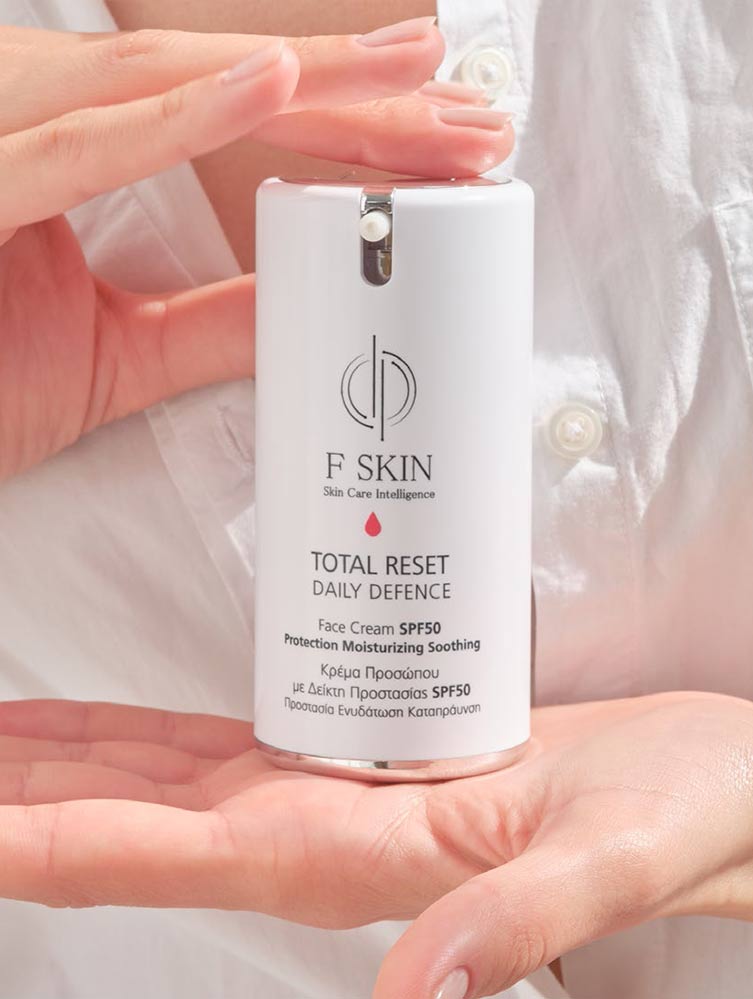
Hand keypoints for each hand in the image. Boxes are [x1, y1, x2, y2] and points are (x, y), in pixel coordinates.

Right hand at [0, 20, 512, 479]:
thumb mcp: (117, 350)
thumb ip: (210, 323)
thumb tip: (309, 307)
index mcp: (78, 145)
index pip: (237, 123)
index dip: (345, 127)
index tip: (438, 139)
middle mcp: (45, 112)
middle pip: (230, 88)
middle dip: (361, 102)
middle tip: (472, 111)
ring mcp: (7, 130)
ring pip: (176, 90)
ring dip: (307, 88)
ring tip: (415, 79)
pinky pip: (84, 140)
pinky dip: (179, 112)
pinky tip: (276, 79)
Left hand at [0, 692, 751, 998]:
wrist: (710, 786)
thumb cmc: (690, 813)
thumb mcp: (624, 858)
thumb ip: (523, 923)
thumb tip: (419, 998)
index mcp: (376, 859)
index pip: (188, 855)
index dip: (70, 845)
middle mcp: (335, 835)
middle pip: (149, 820)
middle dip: (39, 796)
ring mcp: (345, 797)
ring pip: (175, 780)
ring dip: (78, 761)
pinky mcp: (371, 760)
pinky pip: (233, 748)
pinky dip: (154, 737)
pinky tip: (105, 729)